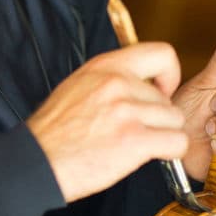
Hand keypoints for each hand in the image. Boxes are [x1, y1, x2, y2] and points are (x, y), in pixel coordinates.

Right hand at [27, 43, 186, 202]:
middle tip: (136, 131)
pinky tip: (151, 155)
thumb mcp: (79, 85)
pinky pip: (177, 142)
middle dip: (157, 118)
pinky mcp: (134, 140)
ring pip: (175, 120)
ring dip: (163, 135)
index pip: (162, 54)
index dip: (168, 75)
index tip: (160, 92)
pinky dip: (170, 152)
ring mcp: (127, 111)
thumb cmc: (54, 132)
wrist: (37, 161)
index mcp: (106, 66)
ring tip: (137, 145)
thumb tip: (144, 84)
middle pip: (168, 98)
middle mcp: (118, 83)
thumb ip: (112, 80)